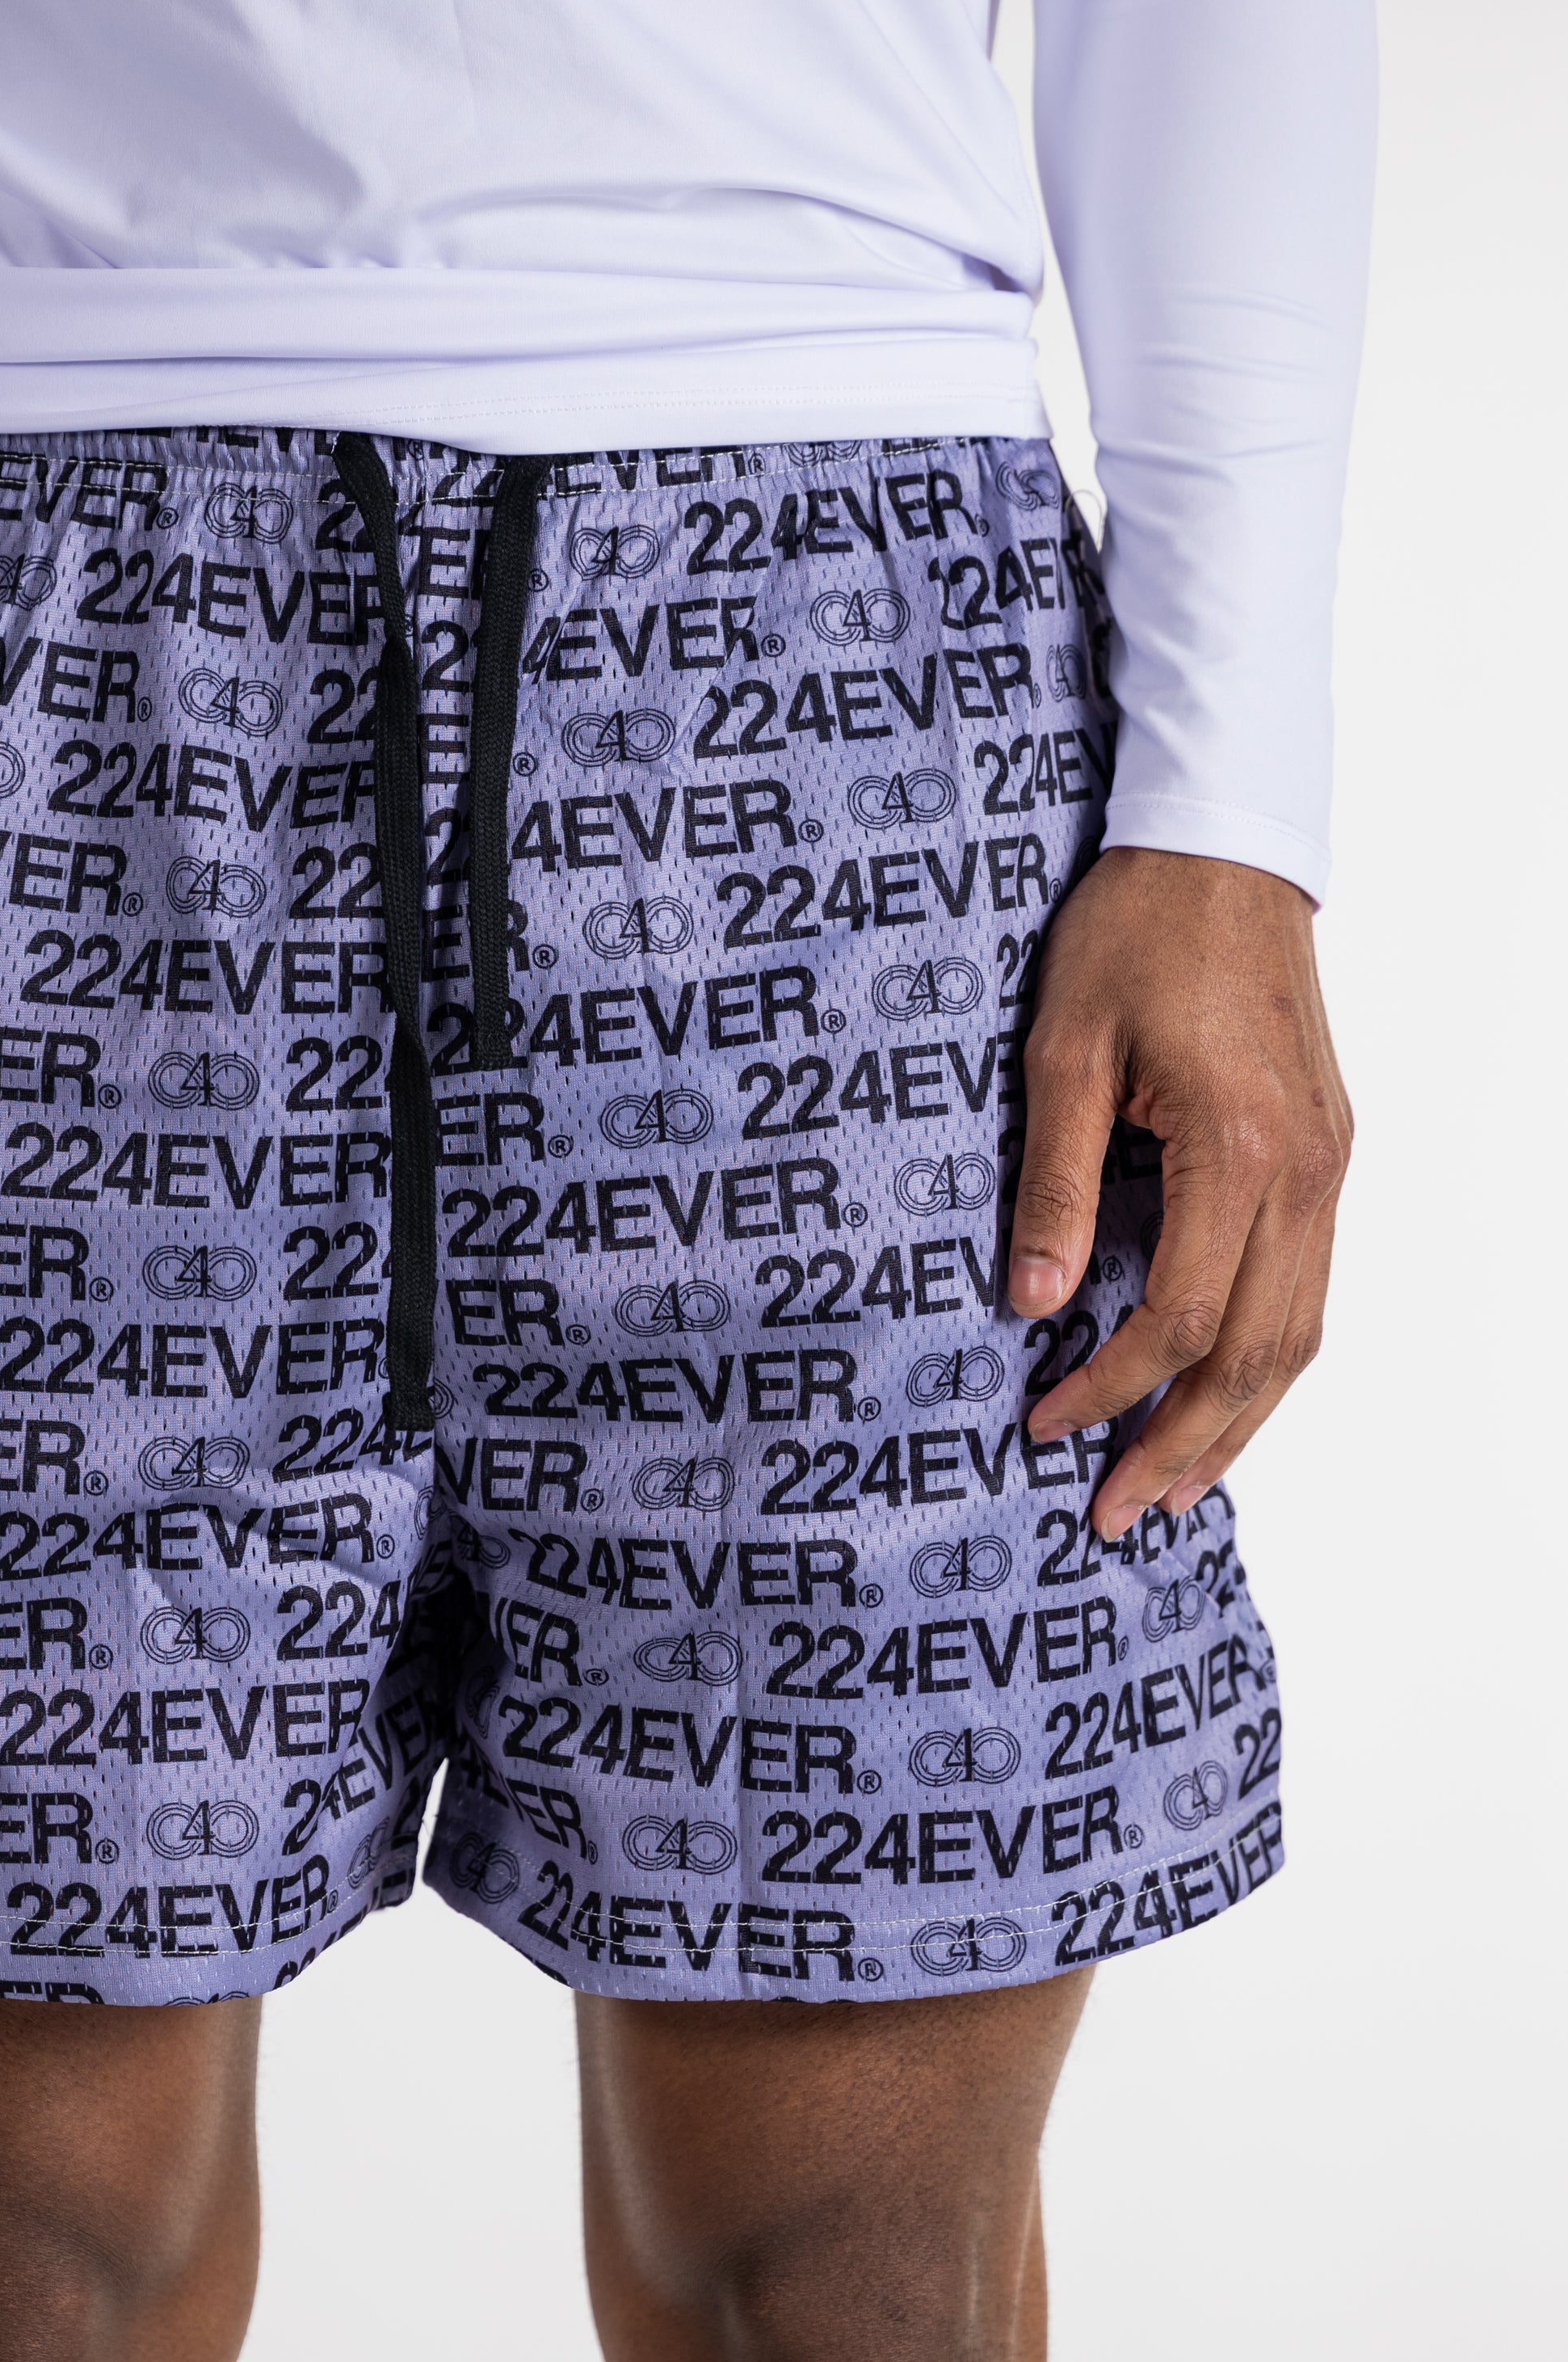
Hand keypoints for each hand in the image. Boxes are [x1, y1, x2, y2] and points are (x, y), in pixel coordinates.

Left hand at [1008, 848, 1350, 1541]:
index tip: (1041, 1422)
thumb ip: (1051, 1183)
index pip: (1181, 1316)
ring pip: (1301, 1334)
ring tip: (1171, 1488)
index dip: (1109, 1385)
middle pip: (1258, 1353)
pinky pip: (1309, 1286)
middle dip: (1182, 1443)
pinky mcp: (1330, 1152)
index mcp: (1238, 1147)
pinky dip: (1265, 1358)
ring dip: (1236, 1422)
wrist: (1222, 847)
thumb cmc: (1132, 932)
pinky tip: (1219, 1397)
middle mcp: (1307, 1170)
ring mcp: (1331, 1164)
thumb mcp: (1060, 1049)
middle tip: (1115, 1515)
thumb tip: (1030, 1304)